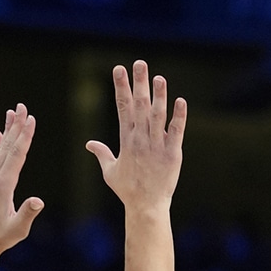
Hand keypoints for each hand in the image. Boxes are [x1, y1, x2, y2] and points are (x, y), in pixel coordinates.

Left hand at [0, 104, 43, 256]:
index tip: (31, 120)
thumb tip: (38, 201)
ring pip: (2, 149)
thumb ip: (28, 213)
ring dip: (9, 130)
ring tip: (12, 112)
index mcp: (3, 185)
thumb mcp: (18, 228)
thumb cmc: (1, 237)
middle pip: (9, 146)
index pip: (17, 155)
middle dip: (17, 126)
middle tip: (22, 106)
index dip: (25, 136)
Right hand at [86, 60, 186, 213]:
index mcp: (126, 140)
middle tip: (139, 63)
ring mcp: (157, 145)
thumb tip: (90, 144)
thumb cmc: (128, 190)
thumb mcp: (110, 171)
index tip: (119, 69)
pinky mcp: (173, 153)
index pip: (123, 107)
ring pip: (158, 116)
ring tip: (159, 77)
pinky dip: (179, 117)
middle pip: (140, 106)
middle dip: (139, 83)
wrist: (146, 206)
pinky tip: (180, 101)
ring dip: (159, 96)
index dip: (121, 87)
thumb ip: (102, 154)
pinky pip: (176, 132)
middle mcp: (141, 139)